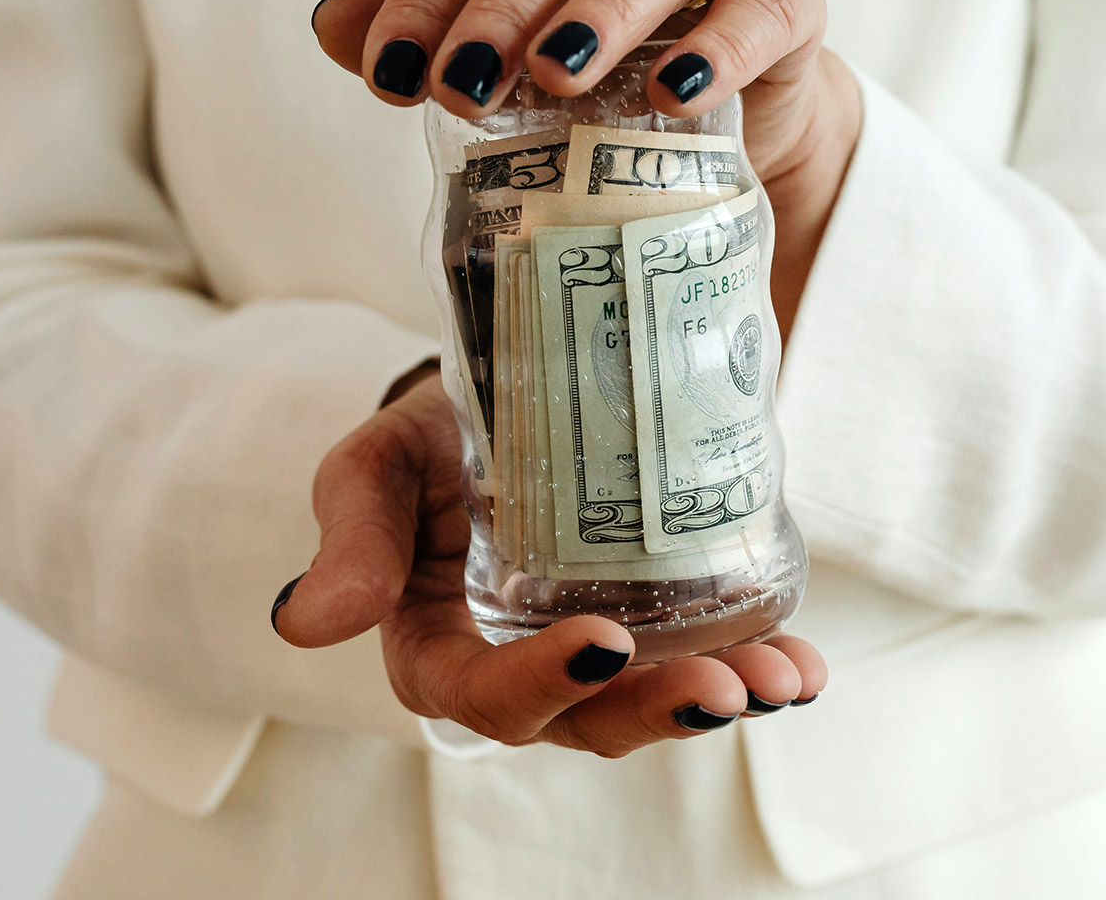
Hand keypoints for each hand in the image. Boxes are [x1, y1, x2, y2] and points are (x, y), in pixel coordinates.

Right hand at [272, 371, 826, 756]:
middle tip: (720, 687)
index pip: (477, 693)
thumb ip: (353, 534)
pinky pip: (708, 652)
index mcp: (440, 641)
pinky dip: (761, 663)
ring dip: (721, 697)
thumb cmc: (426, 438)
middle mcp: (524, 659)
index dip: (535, 685)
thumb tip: (302, 624)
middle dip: (654, 709)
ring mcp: (598, 642)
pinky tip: (803, 663)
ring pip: (655, 696)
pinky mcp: (659, 612)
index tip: (599, 644)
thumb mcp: (378, 466)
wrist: (500, 387)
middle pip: (584, 718)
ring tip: (780, 680)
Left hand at [312, 0, 862, 334]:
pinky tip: (677, 93)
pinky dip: (721, 43)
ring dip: (600, 10)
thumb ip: (430, 32)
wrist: (727, 118)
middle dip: (499, 5)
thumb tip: (327, 24)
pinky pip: (760, 2)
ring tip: (554, 75)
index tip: (392, 78)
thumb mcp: (509, 55)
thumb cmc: (604, 74)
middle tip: (461, 85)